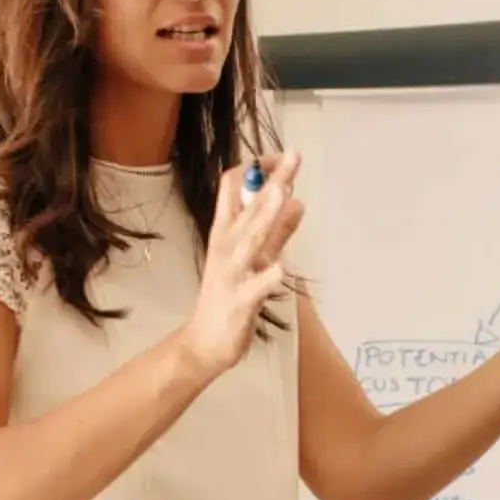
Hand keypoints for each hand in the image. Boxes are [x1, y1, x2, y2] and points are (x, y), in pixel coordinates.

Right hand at [179, 153, 304, 376]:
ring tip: (284, 194)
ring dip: (266, 217)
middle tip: (294, 156)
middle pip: (248, 206)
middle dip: (271, 181)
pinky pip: (256, 287)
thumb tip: (296, 199)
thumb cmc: (228, 295)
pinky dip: (268, 277)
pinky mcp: (240, 301)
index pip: (232, 186)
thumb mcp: (253, 258)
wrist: (204, 342)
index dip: (256, 168)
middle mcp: (226, 247)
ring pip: (250, 240)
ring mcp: (232, 273)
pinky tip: (282, 270)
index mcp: (225, 232)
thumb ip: (276, 231)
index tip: (280, 158)